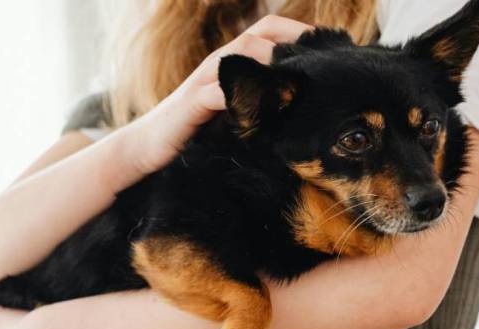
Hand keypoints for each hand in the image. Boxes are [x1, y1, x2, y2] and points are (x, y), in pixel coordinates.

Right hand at [121, 15, 312, 174]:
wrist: (146, 147)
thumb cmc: (194, 132)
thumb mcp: (233, 113)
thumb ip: (260, 103)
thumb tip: (302, 107)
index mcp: (232, 62)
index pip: (270, 30)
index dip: (301, 33)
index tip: (331, 48)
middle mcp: (219, 63)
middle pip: (261, 34)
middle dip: (295, 41)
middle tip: (324, 61)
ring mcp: (204, 80)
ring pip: (242, 54)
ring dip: (274, 62)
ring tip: (302, 79)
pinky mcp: (191, 103)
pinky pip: (218, 91)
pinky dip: (242, 95)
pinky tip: (266, 108)